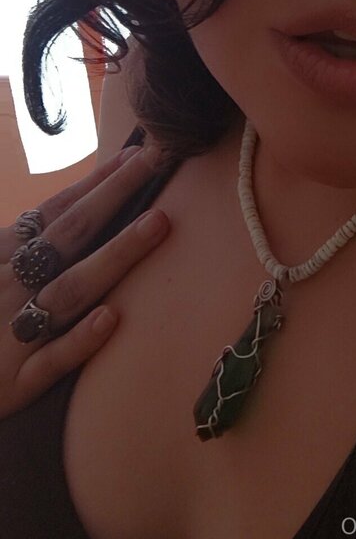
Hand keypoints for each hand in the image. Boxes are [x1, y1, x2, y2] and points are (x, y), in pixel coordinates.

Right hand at [0, 145, 169, 417]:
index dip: (96, 183)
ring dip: (114, 256)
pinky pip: (51, 360)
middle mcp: (11, 287)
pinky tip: (110, 318)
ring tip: (157, 223)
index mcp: (3, 258)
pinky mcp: (15, 383)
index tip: (136, 154)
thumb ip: (21, 243)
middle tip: (156, 162)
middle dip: (114, 196)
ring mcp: (14, 333)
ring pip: (71, 290)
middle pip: (70, 235)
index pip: (56, 212)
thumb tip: (65, 212)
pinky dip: (79, 340)